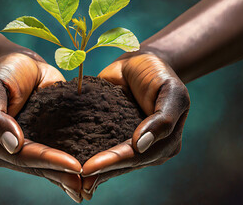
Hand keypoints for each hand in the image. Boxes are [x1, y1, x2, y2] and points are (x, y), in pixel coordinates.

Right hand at [0, 52, 82, 201]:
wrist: (21, 62)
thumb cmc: (3, 72)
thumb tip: (12, 146)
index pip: (21, 156)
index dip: (47, 161)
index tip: (74, 165)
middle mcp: (5, 151)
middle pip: (34, 166)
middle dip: (60, 174)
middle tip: (85, 184)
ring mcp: (23, 148)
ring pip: (44, 167)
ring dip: (64, 177)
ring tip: (88, 187)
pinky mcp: (40, 141)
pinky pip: (52, 157)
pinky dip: (65, 167)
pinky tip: (83, 178)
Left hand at [81, 53, 189, 199]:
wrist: (139, 61)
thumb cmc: (158, 74)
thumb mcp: (170, 92)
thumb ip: (163, 119)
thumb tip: (141, 145)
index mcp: (166, 142)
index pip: (139, 156)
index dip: (114, 162)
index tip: (90, 167)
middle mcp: (150, 149)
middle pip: (124, 164)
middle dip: (101, 172)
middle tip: (77, 181)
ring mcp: (131, 144)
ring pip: (113, 162)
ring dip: (94, 172)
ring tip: (72, 180)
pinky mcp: (114, 135)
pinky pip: (102, 148)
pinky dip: (89, 156)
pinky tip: (71, 164)